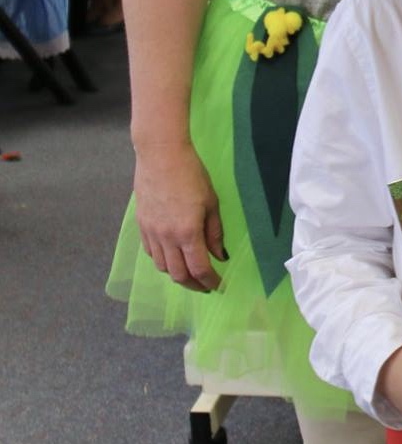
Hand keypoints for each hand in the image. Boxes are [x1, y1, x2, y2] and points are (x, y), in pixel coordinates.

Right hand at [133, 140, 226, 291]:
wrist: (161, 157)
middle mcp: (166, 238)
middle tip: (205, 286)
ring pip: (162, 267)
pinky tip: (172, 257)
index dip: (210, 281)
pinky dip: (163, 261)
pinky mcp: (141, 226)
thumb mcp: (211, 203)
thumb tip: (220, 255)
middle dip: (193, 285)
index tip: (218, 285)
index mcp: (187, 232)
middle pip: (178, 274)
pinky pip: (151, 253)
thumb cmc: (192, 176)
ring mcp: (151, 233)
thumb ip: (214, 233)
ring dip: (177, 274)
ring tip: (190, 273)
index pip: (199, 268)